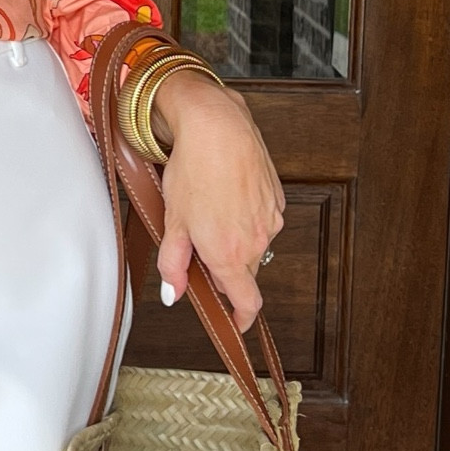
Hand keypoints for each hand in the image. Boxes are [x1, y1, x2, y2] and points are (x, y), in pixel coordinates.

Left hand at [150, 69, 285, 331]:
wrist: (218, 128)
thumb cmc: (193, 171)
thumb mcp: (172, 222)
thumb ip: (173, 264)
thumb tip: (174, 293)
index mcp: (229, 255)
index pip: (247, 303)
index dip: (241, 318)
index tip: (235, 323)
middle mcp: (256, 242)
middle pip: (244, 273)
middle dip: (225, 269)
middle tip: (199, 245)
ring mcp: (270, 220)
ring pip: (253, 245)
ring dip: (235, 240)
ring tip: (210, 210)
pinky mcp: (276, 199)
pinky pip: (262, 220)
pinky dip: (246, 217)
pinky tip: (227, 194)